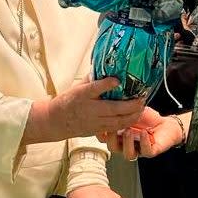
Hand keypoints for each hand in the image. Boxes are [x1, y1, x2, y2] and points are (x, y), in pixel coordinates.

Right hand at [25, 78, 144, 142]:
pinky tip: (135, 116)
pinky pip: (116, 128)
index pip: (94, 88)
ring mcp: (94, 122)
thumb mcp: (77, 87)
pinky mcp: (98, 130)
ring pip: (117, 121)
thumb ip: (92, 79)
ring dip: (132, 114)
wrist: (56, 122)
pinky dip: (127, 122)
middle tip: (142, 97)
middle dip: (130, 104)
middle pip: (112, 108)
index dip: (106, 84)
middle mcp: (89, 109)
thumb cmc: (67, 101)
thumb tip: (107, 67)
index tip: (117, 79)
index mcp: (82, 95)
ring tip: (142, 106)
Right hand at [97, 107, 184, 158]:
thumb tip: (111, 93)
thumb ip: (120, 106)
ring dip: (127, 143)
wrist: (165, 124)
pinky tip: (144, 133)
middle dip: (111, 138)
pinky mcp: (151, 151)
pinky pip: (145, 151)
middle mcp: (126, 145)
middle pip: (112, 148)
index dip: (101, 132)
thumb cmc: (147, 118)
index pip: (104, 138)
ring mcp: (138, 149)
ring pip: (128, 154)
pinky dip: (144, 142)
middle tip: (114, 128)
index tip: (100, 122)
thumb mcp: (130, 109)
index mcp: (118, 136)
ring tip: (128, 131)